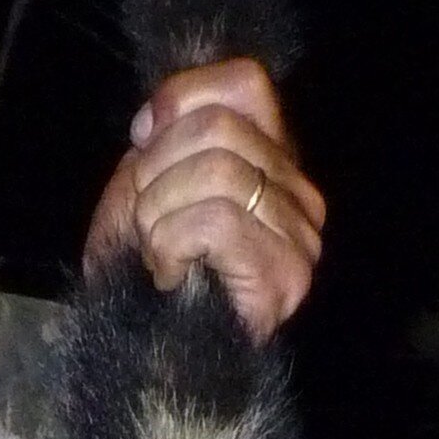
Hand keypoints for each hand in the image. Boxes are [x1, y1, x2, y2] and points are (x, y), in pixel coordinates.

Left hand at [81, 57, 321, 341]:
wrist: (138, 355)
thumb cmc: (141, 271)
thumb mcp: (144, 183)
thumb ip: (165, 134)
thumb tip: (160, 112)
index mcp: (271, 159)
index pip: (245, 83)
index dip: (181, 100)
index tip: (143, 149)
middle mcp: (298, 192)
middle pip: (221, 128)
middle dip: (157, 172)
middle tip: (146, 221)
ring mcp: (300, 236)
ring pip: (218, 173)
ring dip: (159, 215)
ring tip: (157, 254)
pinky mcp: (285, 275)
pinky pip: (217, 220)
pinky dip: (171, 245)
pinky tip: (169, 276)